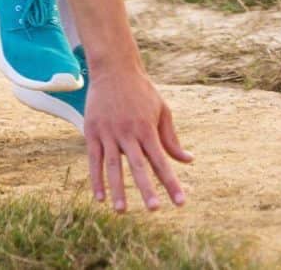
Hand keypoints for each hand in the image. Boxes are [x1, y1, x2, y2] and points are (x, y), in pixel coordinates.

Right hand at [83, 64, 192, 211]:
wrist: (114, 69)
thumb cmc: (142, 91)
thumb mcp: (162, 111)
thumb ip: (171, 139)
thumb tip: (188, 160)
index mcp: (147, 128)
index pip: (162, 161)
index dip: (171, 183)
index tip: (180, 202)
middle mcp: (128, 132)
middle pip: (138, 166)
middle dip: (147, 189)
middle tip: (154, 210)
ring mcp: (109, 132)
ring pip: (113, 166)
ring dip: (117, 189)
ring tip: (122, 211)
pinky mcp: (92, 132)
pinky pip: (94, 160)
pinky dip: (96, 179)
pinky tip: (100, 198)